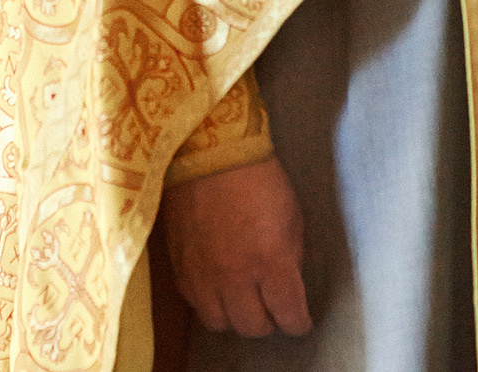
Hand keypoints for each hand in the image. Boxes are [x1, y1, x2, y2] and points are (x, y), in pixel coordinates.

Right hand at [162, 156, 311, 337]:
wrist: (207, 149)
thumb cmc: (257, 177)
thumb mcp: (292, 217)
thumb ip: (290, 257)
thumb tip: (286, 282)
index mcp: (270, 262)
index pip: (289, 317)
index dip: (298, 321)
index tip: (298, 318)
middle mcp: (235, 276)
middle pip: (252, 327)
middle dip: (268, 321)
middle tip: (271, 306)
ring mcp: (202, 274)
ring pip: (219, 323)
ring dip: (234, 315)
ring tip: (241, 299)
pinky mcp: (179, 266)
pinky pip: (194, 303)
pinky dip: (209, 301)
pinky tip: (217, 285)